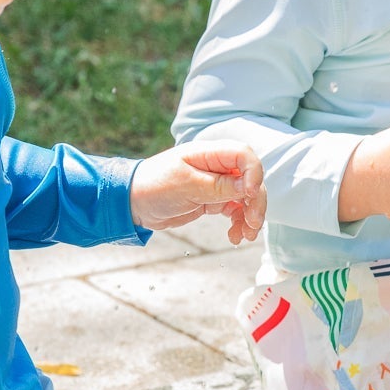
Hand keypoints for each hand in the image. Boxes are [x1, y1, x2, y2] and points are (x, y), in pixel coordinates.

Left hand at [130, 145, 265, 244]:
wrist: (133, 203)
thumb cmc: (153, 186)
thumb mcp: (186, 186)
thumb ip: (219, 186)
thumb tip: (248, 187)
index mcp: (209, 153)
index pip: (244, 156)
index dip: (253, 174)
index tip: (248, 195)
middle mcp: (216, 166)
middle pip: (250, 179)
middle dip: (256, 202)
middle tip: (253, 223)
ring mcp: (216, 183)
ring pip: (246, 197)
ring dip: (250, 216)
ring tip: (245, 235)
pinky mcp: (213, 199)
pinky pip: (235, 209)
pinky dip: (239, 222)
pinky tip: (235, 236)